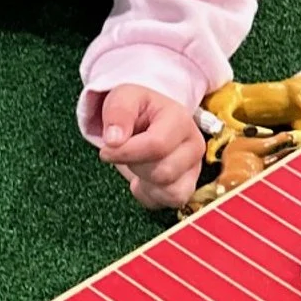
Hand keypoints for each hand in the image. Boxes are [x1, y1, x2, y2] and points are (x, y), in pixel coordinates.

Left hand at [97, 85, 204, 210]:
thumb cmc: (137, 108)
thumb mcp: (123, 98)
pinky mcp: (188, 186)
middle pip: (162, 172)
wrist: (148, 118)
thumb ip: (118, 113)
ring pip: (169, 191)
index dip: (126, 152)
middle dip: (135, 165)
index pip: (156, 146)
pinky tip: (143, 179)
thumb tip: (114, 140)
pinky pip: (168, 202)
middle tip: (127, 152)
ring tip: (138, 163)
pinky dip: (150, 195)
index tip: (106, 149)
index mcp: (180, 119)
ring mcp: (194, 169)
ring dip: (144, 181)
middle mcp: (194, 146)